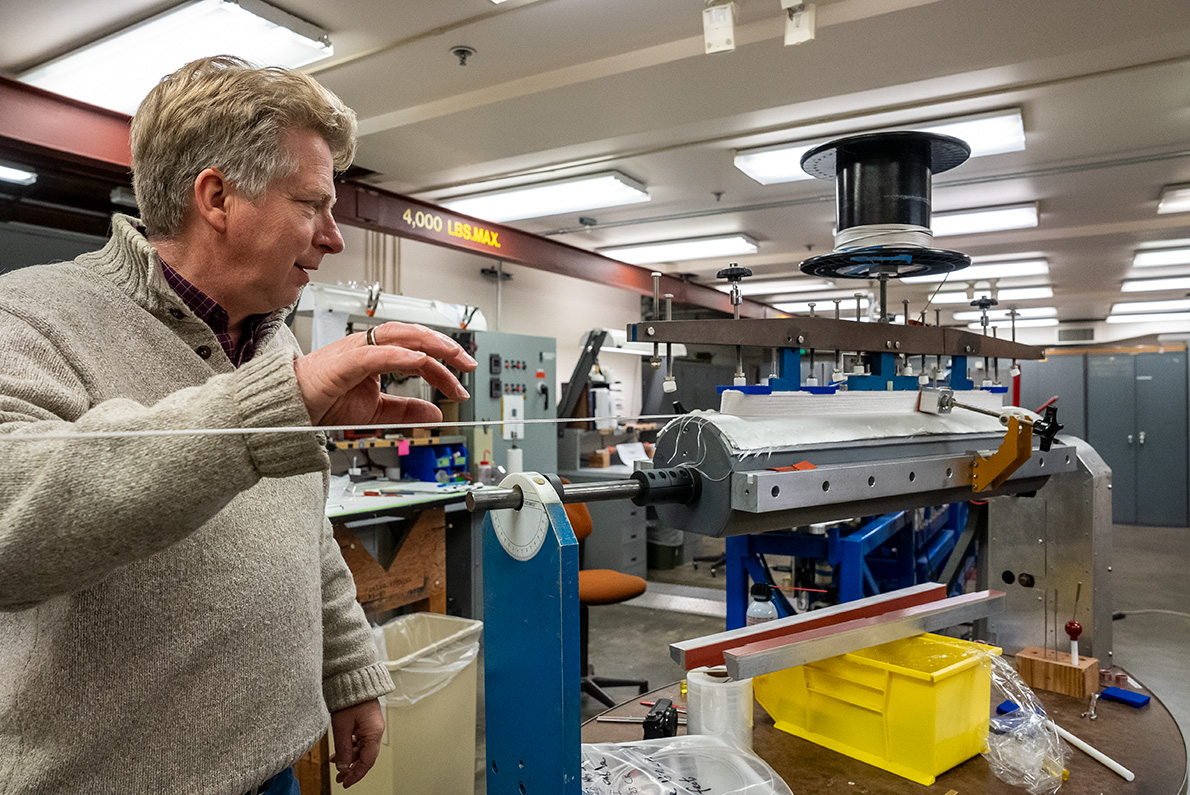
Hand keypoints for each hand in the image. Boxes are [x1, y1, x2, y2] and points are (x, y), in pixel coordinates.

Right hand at [293, 322, 475, 425]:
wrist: (288, 409)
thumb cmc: (323, 402)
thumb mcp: (376, 411)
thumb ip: (406, 409)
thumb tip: (436, 412)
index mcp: (377, 354)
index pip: (418, 353)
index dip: (443, 367)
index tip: (460, 388)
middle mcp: (369, 346)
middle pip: (414, 336)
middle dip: (445, 347)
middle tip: (468, 364)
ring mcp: (356, 350)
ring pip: (400, 337)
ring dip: (429, 344)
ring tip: (452, 355)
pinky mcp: (344, 362)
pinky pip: (377, 354)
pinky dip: (400, 355)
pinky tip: (419, 361)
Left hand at [329, 698, 384, 787]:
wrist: (353, 679)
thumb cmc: (350, 698)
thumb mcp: (342, 727)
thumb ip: (342, 749)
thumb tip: (342, 765)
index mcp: (374, 733)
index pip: (367, 761)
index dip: (356, 774)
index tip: (346, 782)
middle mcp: (375, 731)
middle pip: (365, 756)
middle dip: (352, 768)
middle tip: (340, 777)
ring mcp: (371, 726)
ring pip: (362, 748)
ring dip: (349, 757)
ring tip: (335, 762)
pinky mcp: (366, 722)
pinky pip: (360, 740)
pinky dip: (350, 747)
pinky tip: (339, 750)